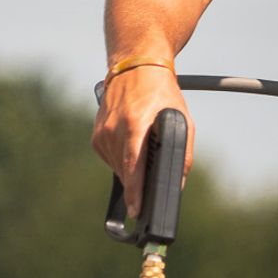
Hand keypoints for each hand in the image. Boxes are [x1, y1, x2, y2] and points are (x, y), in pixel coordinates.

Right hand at [90, 63, 193, 218]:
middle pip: (126, 172)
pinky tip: (133, 145)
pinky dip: (123, 160)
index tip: (136, 210)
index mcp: (135, 124)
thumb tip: (176, 183)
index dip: (135, 191)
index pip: (133, 165)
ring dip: (132, 171)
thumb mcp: (181, 120)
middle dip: (139, 186)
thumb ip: (180, 153)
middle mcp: (114, 129)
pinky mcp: (96, 135)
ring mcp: (102, 132)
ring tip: (145, 152)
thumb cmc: (162, 93)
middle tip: (150, 193)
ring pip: (118, 169)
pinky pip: (111, 159)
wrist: (136, 67)